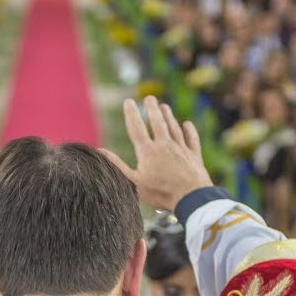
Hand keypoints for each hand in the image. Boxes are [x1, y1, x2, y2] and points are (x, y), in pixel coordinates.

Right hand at [101, 96, 212, 210]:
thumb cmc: (160, 193)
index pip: (137, 128)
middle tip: (149, 98)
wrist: (191, 198)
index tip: (128, 101)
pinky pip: (192, 139)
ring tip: (164, 106)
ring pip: (174, 128)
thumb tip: (100, 150)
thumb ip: (117, 165)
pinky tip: (187, 124)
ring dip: (169, 116)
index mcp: (148, 151)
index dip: (131, 114)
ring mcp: (181, 149)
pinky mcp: (194, 156)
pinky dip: (189, 130)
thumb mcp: (134, 182)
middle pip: (158, 122)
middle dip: (152, 109)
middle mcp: (165, 145)